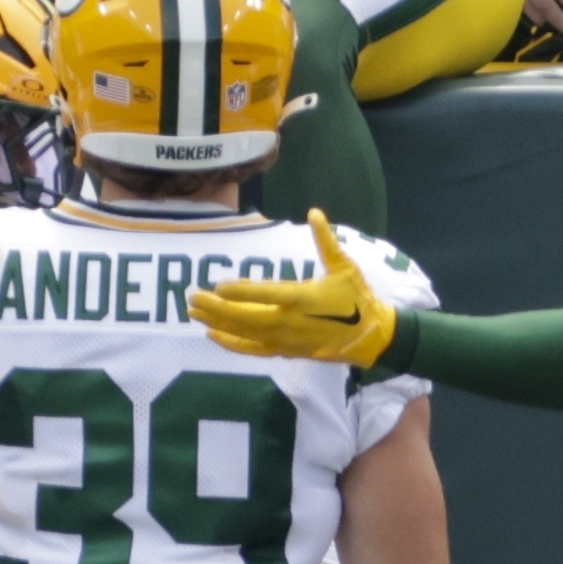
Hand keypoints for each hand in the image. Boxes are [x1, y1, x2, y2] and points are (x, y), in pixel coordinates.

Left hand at [186, 208, 399, 364]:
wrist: (369, 337)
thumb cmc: (357, 299)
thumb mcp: (345, 266)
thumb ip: (326, 240)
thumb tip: (314, 212)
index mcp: (305, 298)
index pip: (268, 294)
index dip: (242, 292)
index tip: (218, 285)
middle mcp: (292, 322)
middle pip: (248, 317)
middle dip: (218, 309)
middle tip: (192, 298)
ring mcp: (287, 340)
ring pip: (246, 334)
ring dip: (218, 323)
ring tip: (193, 313)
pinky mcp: (286, 351)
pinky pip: (254, 350)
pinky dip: (232, 344)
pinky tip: (212, 335)